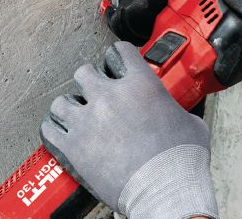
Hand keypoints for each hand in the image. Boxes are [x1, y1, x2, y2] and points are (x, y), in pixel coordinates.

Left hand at [40, 41, 217, 217]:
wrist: (165, 190)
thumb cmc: (181, 160)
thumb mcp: (191, 123)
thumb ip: (176, 110)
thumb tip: (177, 114)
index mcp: (140, 84)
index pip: (120, 51)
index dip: (119, 58)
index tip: (118, 66)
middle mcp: (109, 96)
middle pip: (84, 71)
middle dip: (91, 82)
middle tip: (98, 95)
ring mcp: (87, 120)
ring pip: (62, 101)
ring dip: (70, 107)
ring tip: (77, 116)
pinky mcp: (73, 146)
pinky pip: (49, 129)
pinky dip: (54, 130)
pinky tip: (62, 132)